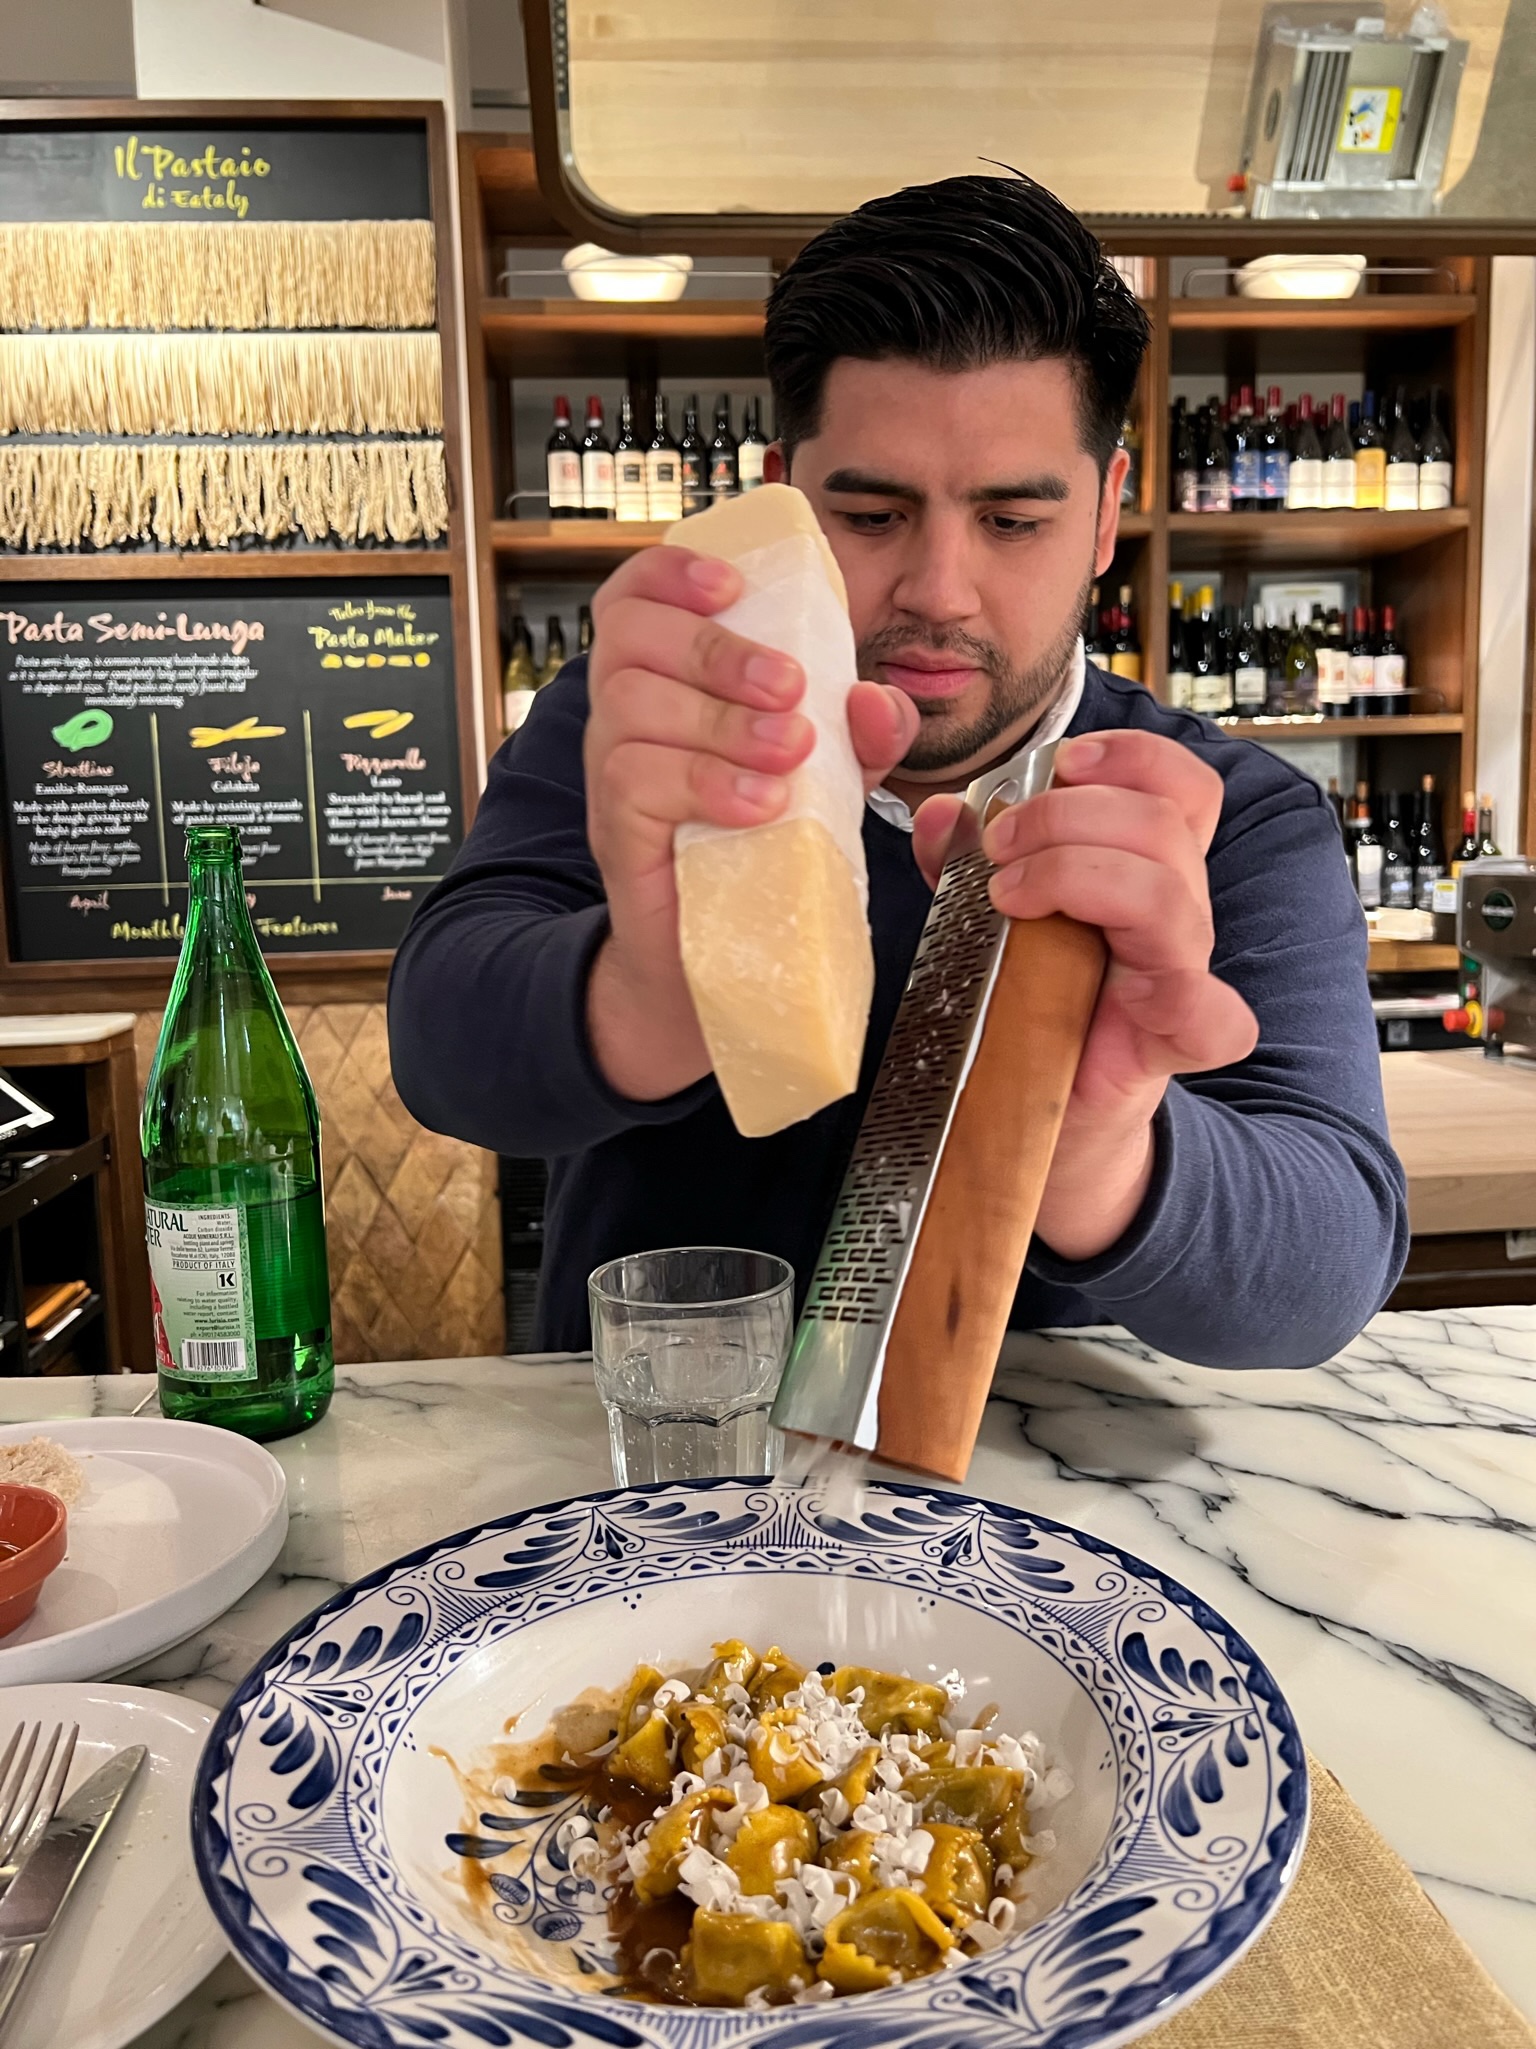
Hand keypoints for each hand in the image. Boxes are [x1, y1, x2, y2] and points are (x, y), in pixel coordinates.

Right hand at [584, 545, 917, 1100]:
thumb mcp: (835, 778)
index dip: (671, 571)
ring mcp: (612, 771)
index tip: (731, 586)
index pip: (634, 592)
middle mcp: (626, 712)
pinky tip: (761, 805)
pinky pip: (637, 779)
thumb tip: (877, 700)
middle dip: (718, 650)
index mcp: (669, 677)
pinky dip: (706, 783)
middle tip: (792, 688)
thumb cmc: (771, 843)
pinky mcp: (615, 831)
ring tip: (790, 755)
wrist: (727, 957)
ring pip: (632, 703)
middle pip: (631, 635)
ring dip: (720, 718)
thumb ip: (865, 734)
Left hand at [910, 730, 1257, 1259]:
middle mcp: (1176, 910)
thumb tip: (943, 814)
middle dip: (1065, 816)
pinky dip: (1178, 995)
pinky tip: (1116, 988)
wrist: (1046, 1114)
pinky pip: (1212, 1013)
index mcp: (1144, 867)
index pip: (1180, 786)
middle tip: (997, 847)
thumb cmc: (1030, 1006)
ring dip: (1077, 873)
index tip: (1059, 764)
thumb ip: (965, 862)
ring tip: (1006, 897)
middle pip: (1162, 823)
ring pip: (1169, 892)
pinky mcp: (1179, 1039)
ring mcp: (1182, 972)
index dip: (1132, 757)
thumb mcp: (989, 918)